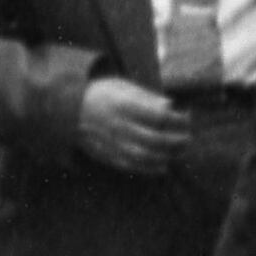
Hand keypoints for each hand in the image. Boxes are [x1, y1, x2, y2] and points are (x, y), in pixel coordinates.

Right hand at [72, 77, 194, 175]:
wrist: (68, 110)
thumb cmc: (100, 94)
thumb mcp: (122, 86)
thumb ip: (147, 97)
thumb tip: (170, 105)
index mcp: (124, 105)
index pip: (159, 116)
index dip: (178, 119)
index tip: (187, 116)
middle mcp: (119, 126)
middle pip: (155, 138)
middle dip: (176, 140)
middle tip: (188, 138)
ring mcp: (112, 143)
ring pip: (146, 155)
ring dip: (166, 156)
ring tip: (178, 153)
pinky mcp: (107, 155)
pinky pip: (132, 166)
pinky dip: (150, 168)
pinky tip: (162, 166)